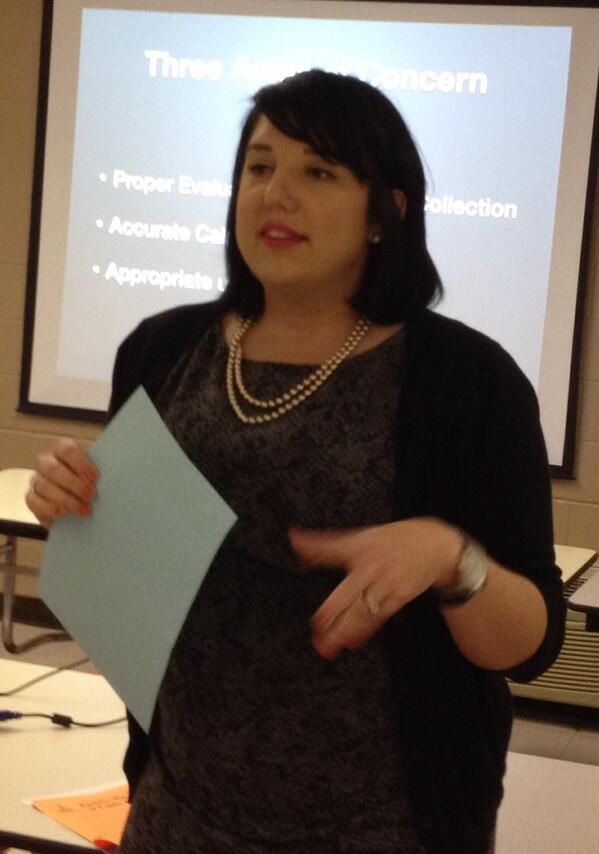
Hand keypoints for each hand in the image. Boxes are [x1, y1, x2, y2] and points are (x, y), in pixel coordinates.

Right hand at [26, 438, 98, 528]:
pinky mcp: (32, 498)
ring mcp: (37, 479)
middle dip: (73, 482)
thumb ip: (104, 467)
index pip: (66, 449)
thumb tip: (117, 468)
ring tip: (85, 509)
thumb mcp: (98, 473)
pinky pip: (33, 501)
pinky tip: (63, 513)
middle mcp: (46, 462)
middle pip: (52, 468)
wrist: (82, 504)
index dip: (80, 462)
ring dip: (66, 499)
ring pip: (44, 486)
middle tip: (91, 494)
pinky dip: (48, 507)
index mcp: (63, 450)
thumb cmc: (92, 482)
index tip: (95, 477)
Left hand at [290, 518, 462, 659]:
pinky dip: (364, 631)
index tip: (295, 543)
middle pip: (348, 590)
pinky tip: (352, 642)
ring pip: (362, 610)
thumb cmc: (393, 540)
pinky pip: (378, 617)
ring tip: (328, 646)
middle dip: (332, 610)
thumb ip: (329, 546)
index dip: (313, 545)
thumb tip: (299, 547)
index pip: (332, 546)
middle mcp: (372, 564)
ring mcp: (387, 582)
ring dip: (345, 629)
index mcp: (360, 545)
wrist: (435, 545)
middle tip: (318, 625)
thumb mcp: (363, 536)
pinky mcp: (400, 596)